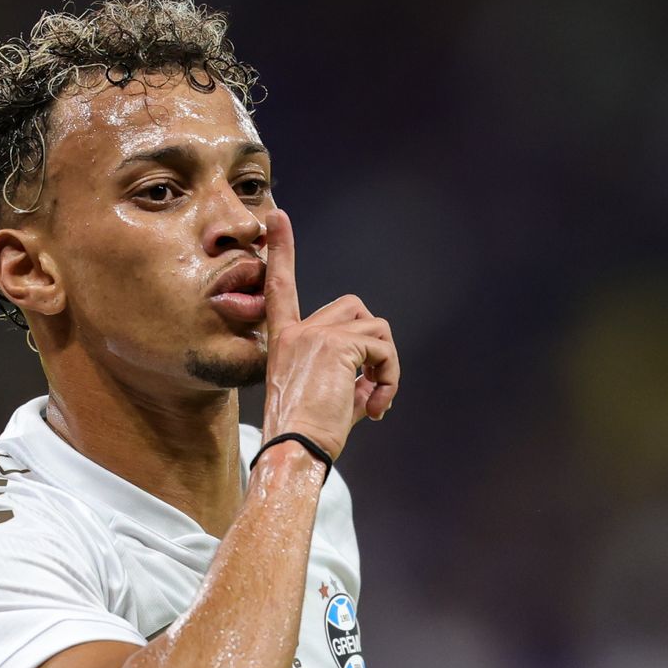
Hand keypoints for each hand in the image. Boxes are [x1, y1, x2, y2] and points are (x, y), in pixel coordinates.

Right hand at [261, 209, 398, 462]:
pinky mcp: (336, 345)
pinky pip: (382, 349)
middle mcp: (296, 331)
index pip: (281, 287)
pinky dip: (390, 378)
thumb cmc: (304, 437)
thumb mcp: (325, 401)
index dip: (281, 251)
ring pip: (375, 328)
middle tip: (372, 386)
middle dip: (373, 342)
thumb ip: (348, 380)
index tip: (278, 216)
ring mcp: (315, 335)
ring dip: (387, 365)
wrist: (293, 451)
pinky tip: (374, 408)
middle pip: (353, 308)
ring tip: (375, 401)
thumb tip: (373, 383)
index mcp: (284, 341)